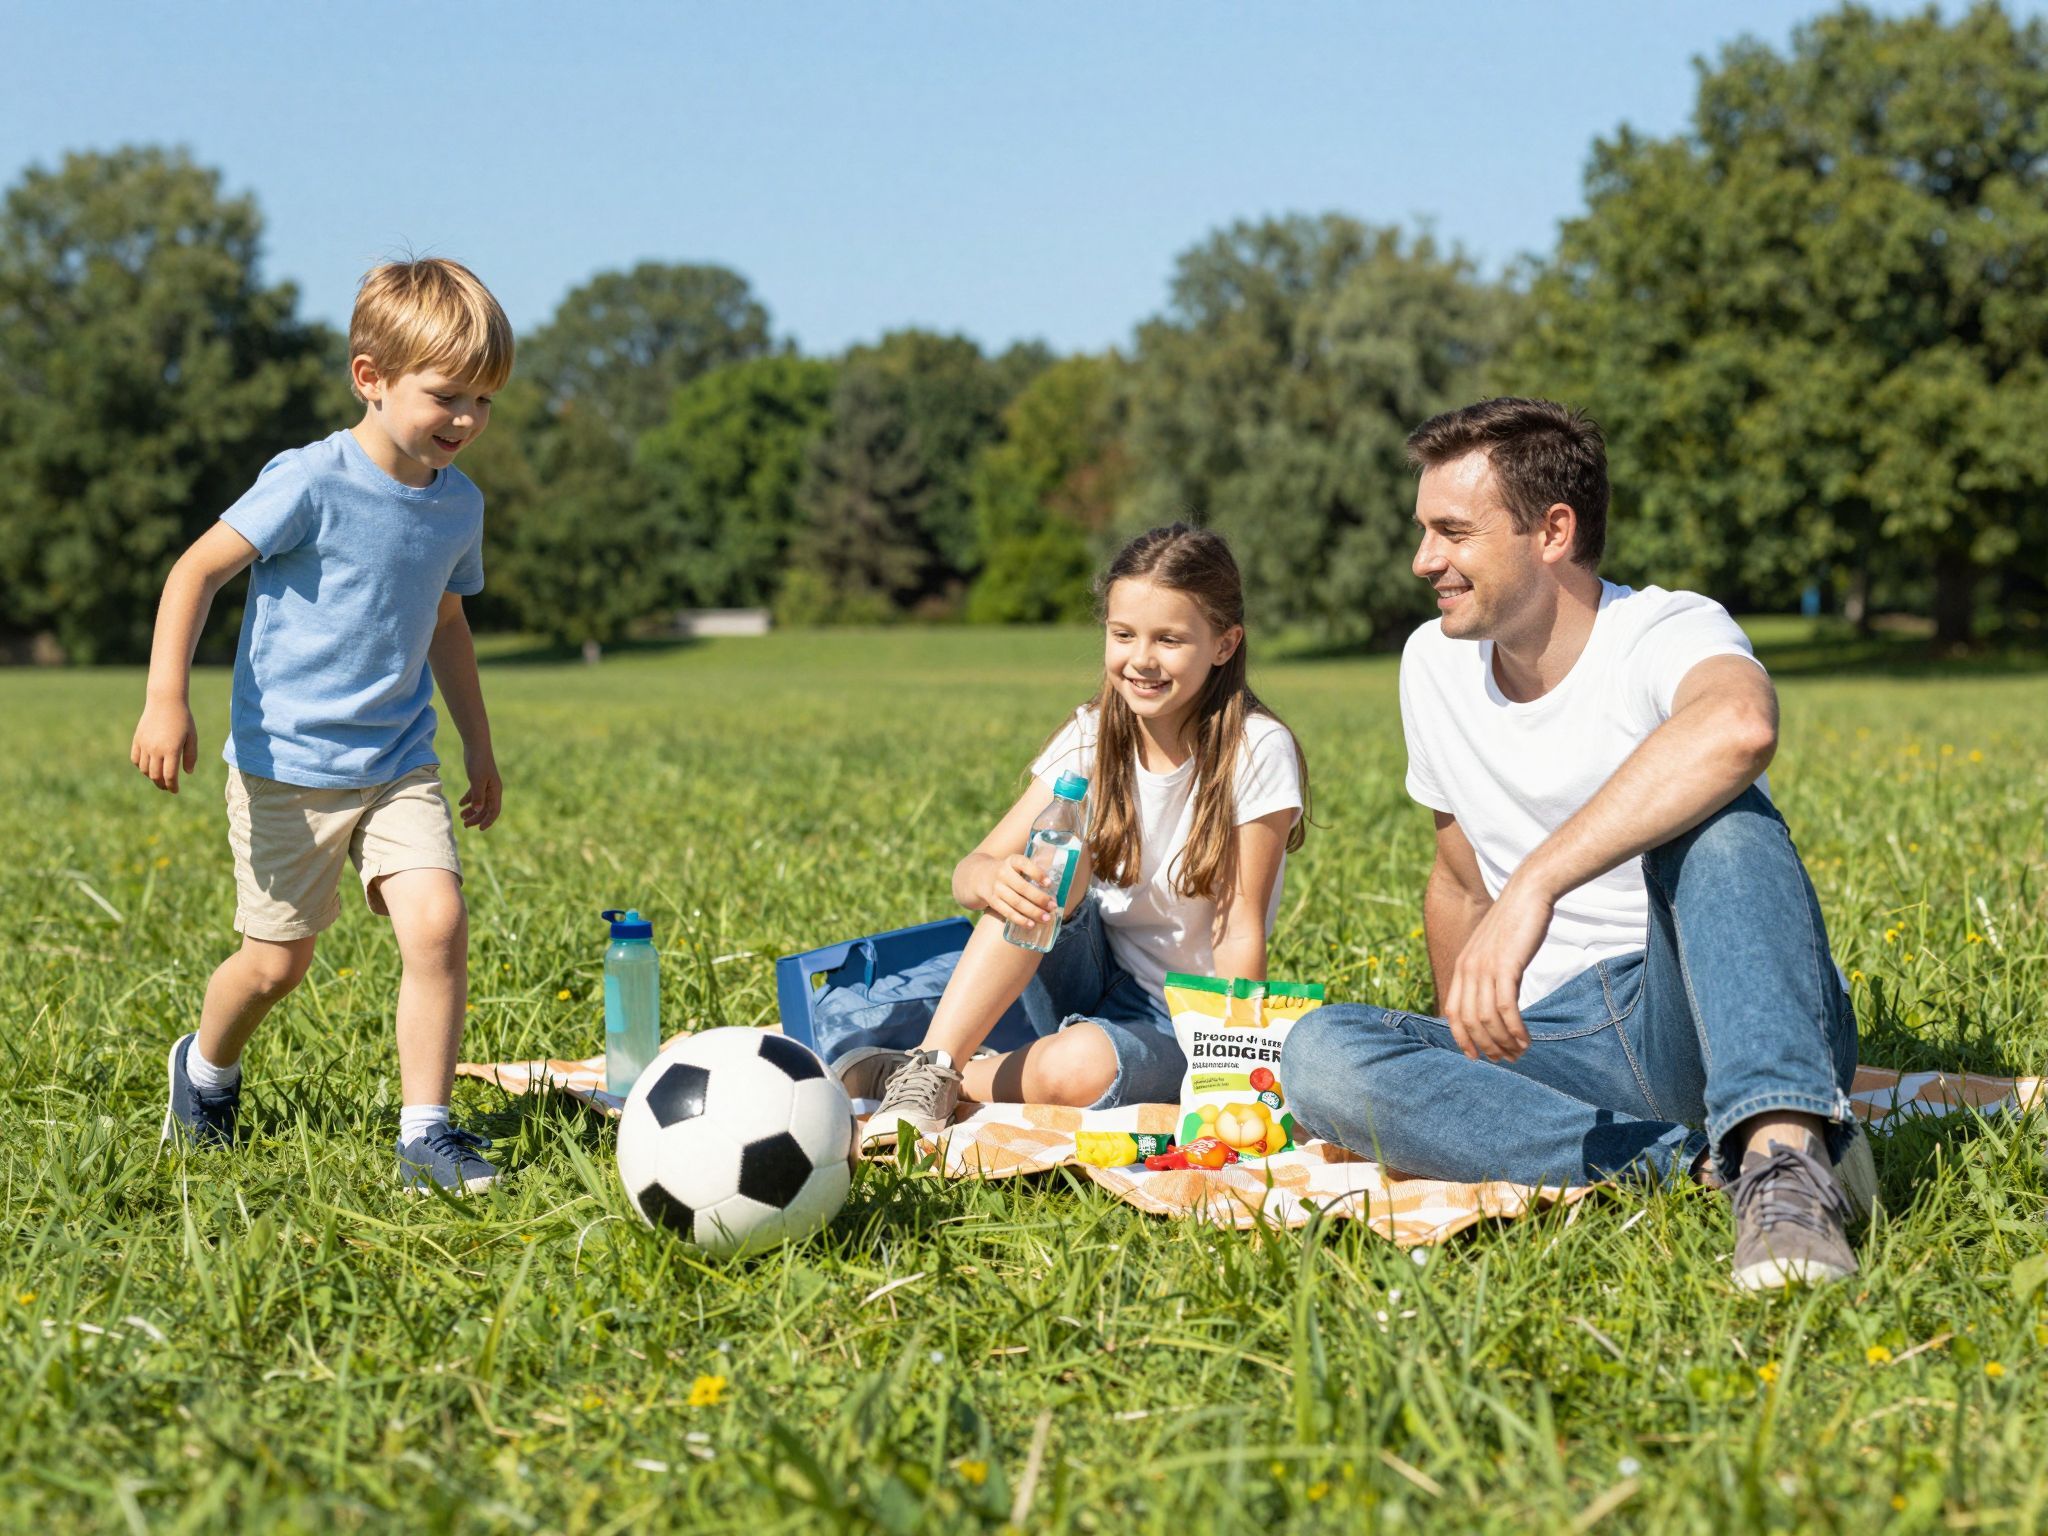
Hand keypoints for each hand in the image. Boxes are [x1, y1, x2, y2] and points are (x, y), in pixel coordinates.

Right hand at [131, 701, 197, 792]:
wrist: (165, 701)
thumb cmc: (183, 719)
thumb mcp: (192, 737)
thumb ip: (191, 756)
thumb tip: (187, 773)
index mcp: (172, 750)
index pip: (169, 776)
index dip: (172, 786)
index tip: (175, 790)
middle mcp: (156, 749)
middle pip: (155, 776)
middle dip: (161, 785)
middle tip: (167, 787)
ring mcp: (144, 745)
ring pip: (144, 769)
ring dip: (151, 776)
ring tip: (159, 777)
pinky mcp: (137, 740)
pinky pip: (135, 759)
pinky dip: (141, 766)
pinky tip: (148, 767)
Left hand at [460, 745, 501, 829]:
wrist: (476, 746)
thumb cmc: (478, 763)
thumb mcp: (477, 780)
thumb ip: (477, 796)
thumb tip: (477, 810)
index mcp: (495, 791)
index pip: (494, 810)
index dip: (488, 821)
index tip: (479, 829)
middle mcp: (492, 790)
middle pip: (486, 809)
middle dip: (476, 818)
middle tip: (465, 825)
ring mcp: (486, 785)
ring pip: (480, 802)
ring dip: (472, 811)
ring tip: (461, 816)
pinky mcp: (478, 780)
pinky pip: (475, 794)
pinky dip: (468, 800)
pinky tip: (460, 804)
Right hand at [979, 853, 1058, 928]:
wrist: (978, 876)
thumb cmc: (1007, 872)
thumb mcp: (1015, 865)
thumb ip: (1031, 872)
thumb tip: (1054, 889)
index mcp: (1011, 861)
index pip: (1024, 864)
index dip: (1037, 873)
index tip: (1050, 884)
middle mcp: (1002, 873)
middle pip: (1023, 887)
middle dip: (1040, 898)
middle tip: (1053, 907)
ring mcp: (996, 888)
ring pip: (1016, 902)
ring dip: (1033, 912)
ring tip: (1046, 918)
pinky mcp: (992, 901)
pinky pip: (1007, 912)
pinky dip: (1020, 920)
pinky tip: (1031, 924)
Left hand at [1443, 880, 1553, 1061]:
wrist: (1528, 893)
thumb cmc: (1515, 923)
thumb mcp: (1492, 950)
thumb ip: (1487, 972)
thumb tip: (1490, 999)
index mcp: (1462, 966)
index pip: (1452, 1012)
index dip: (1461, 1038)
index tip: (1476, 1056)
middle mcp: (1468, 969)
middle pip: (1469, 1021)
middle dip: (1486, 1046)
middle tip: (1505, 1059)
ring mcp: (1485, 968)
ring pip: (1487, 1019)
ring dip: (1503, 1041)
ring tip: (1519, 1053)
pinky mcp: (1506, 966)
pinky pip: (1506, 1008)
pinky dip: (1515, 1029)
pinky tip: (1526, 1040)